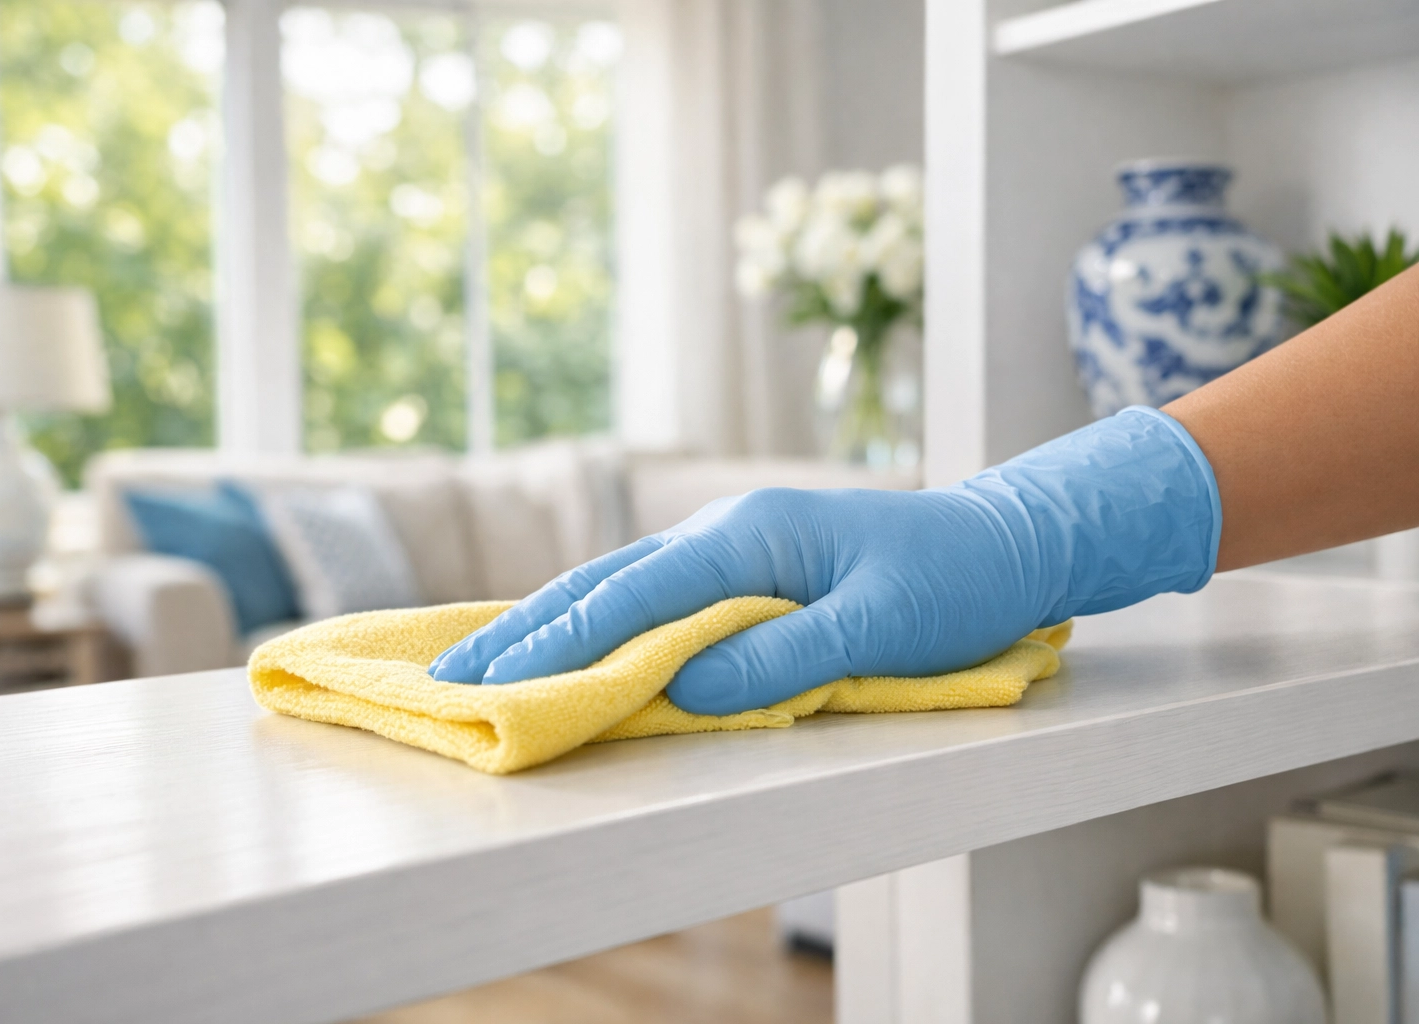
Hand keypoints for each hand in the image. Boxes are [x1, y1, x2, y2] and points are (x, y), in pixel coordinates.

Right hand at [430, 408, 1220, 715]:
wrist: (1008, 540)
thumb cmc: (952, 581)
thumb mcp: (880, 626)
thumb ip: (784, 657)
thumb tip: (683, 689)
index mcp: (750, 537)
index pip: (634, 594)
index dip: (561, 642)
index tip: (494, 681)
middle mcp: (726, 533)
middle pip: (605, 582)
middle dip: (526, 632)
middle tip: (449, 678)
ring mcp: (732, 548)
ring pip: (621, 584)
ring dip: (552, 625)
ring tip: (484, 664)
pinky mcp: (746, 571)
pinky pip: (653, 595)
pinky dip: (599, 620)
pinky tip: (569, 640)